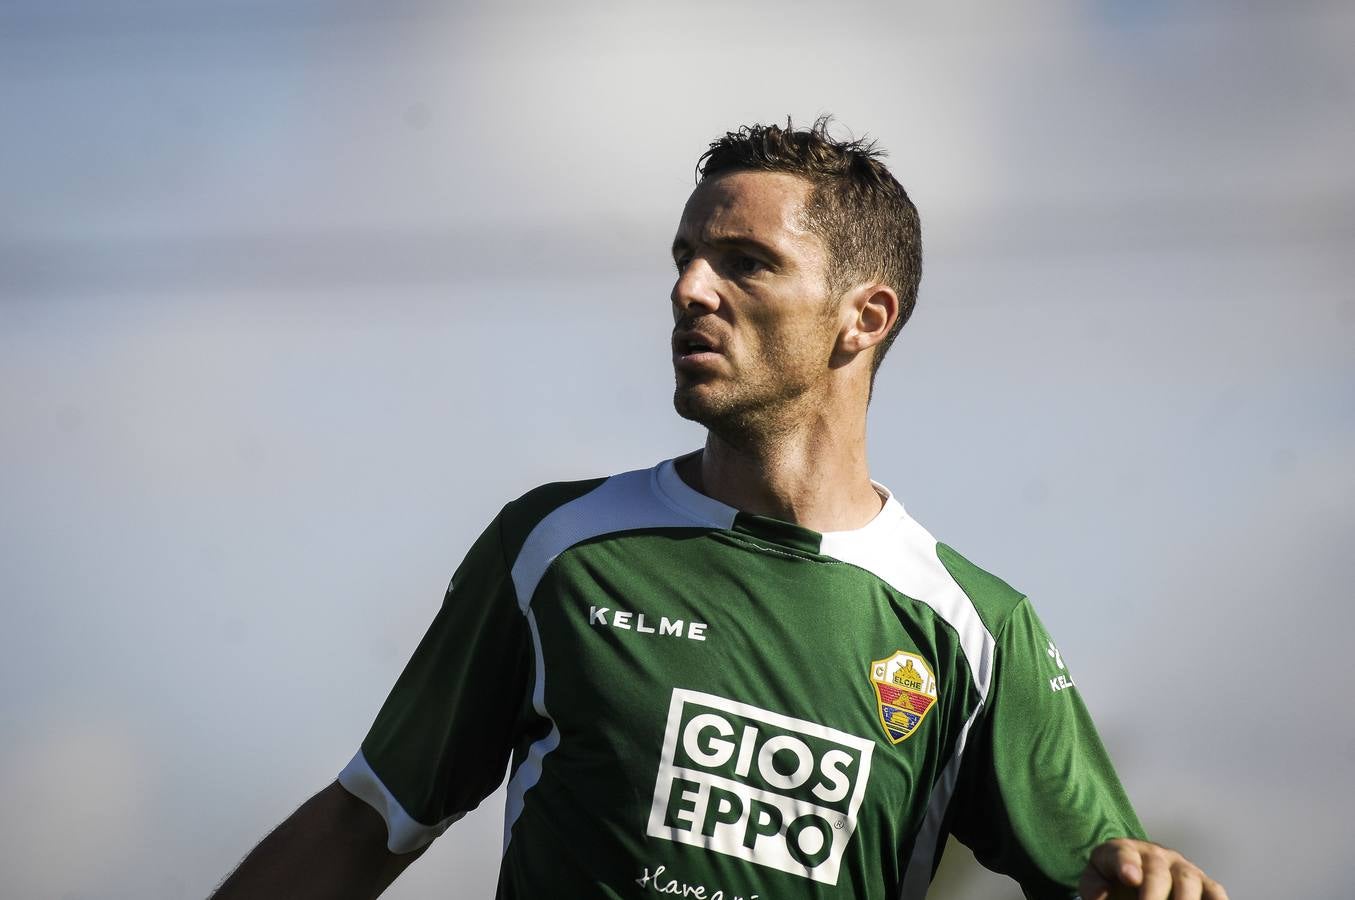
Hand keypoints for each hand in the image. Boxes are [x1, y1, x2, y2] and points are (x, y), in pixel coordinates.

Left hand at [1079, 838, 1227, 899]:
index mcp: (1124, 850)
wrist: (1135, 872)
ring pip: (1189, 881)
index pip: (1122, 853)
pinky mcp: (1204, 884)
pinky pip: (1215, 892)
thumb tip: (1100, 898)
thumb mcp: (1096, 878)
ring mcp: (1183, 868)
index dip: (1126, 864)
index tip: (1130, 878)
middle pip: (1158, 871)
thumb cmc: (1112, 879)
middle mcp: (1156, 855)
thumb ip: (1094, 887)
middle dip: (1154, 894)